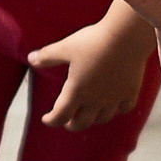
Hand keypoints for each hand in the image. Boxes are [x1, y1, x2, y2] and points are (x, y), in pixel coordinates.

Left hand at [29, 11, 154, 131]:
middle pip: (81, 123)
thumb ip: (47, 56)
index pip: (60, 115)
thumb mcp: (65, 47)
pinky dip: (116, 110)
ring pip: (103, 118)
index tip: (46, 119)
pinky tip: (114, 106)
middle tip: (67, 121)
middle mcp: (95, 99)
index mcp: (77, 91)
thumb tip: (30, 59)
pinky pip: (123, 109)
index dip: (51, 120)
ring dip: (93, 119)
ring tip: (88, 114)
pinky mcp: (130, 91)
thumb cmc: (93, 41)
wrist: (126, 36)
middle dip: (71, 124)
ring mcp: (114, 98)